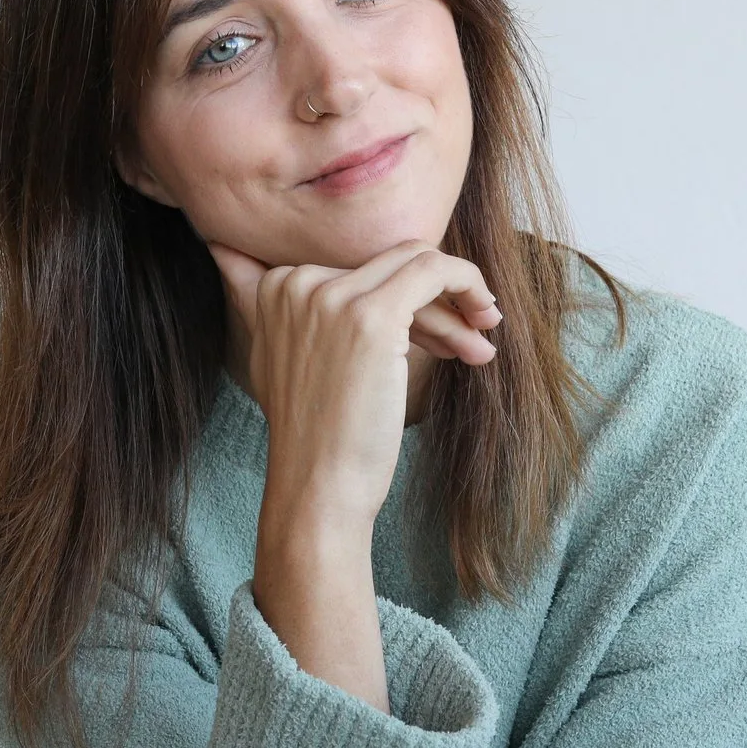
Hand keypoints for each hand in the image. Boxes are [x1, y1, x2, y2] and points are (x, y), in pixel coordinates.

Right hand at [206, 237, 501, 534]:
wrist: (319, 486)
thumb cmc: (319, 436)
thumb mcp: (283, 362)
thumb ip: (285, 312)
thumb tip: (259, 261)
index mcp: (277, 287)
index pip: (359, 268)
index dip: (401, 302)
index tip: (428, 338)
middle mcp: (297, 282)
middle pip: (390, 264)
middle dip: (434, 301)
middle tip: (468, 338)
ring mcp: (333, 296)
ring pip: (418, 264)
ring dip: (457, 302)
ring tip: (479, 346)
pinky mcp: (372, 316)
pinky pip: (435, 271)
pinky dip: (468, 285)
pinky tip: (487, 319)